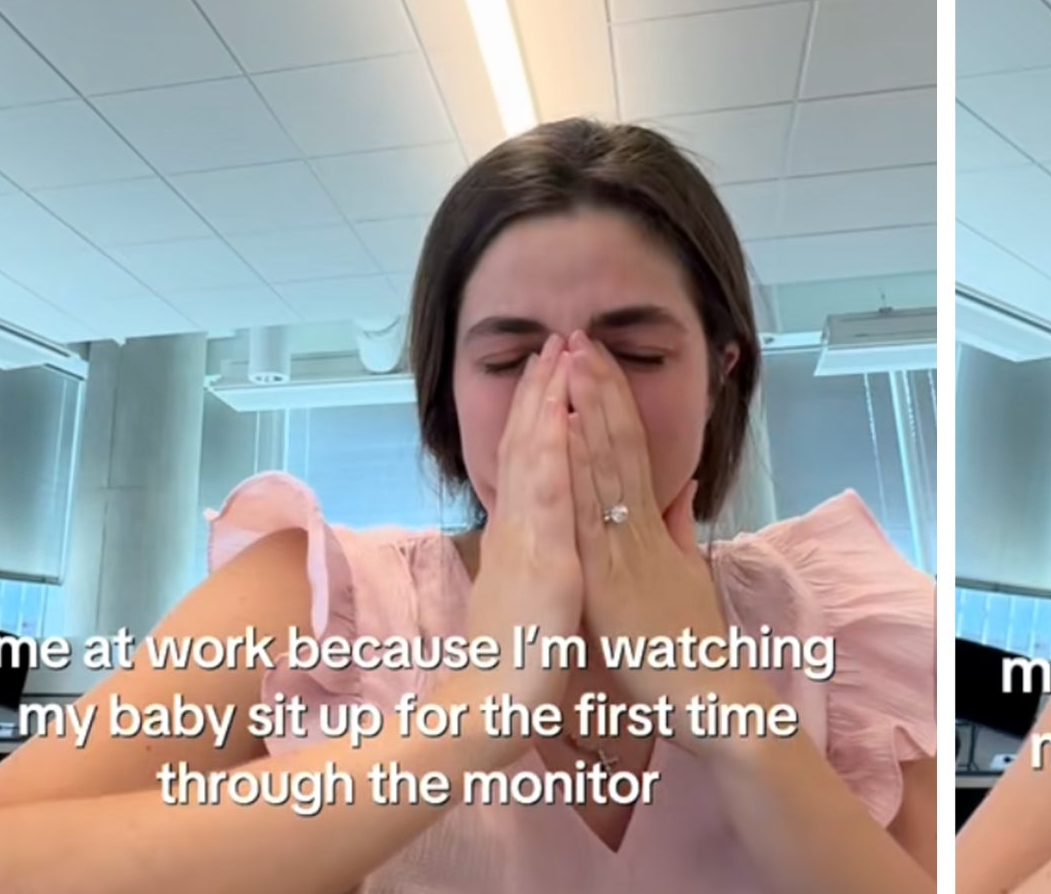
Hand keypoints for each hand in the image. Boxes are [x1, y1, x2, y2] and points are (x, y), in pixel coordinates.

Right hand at [466, 333, 582, 713]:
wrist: (492, 710)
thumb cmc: (519, 664)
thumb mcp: (541, 600)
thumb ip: (546, 563)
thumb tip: (553, 539)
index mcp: (523, 539)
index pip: (529, 464)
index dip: (538, 416)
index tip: (551, 373)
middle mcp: (517, 531)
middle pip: (525, 448)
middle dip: (541, 393)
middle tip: (553, 341)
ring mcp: (526, 542)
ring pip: (533, 459)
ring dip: (544, 405)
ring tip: (555, 356)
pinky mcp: (541, 562)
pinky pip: (546, 499)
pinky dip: (551, 455)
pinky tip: (558, 418)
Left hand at [562, 330, 762, 754]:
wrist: (705, 694)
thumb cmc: (688, 646)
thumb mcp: (685, 577)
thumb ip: (681, 530)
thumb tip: (681, 488)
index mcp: (651, 528)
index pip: (630, 451)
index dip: (612, 403)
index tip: (594, 360)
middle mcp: (638, 528)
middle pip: (618, 444)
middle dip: (598, 389)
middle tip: (580, 336)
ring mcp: (625, 547)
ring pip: (606, 466)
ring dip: (588, 410)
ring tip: (574, 361)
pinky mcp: (610, 574)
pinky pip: (590, 511)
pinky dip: (578, 469)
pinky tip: (566, 433)